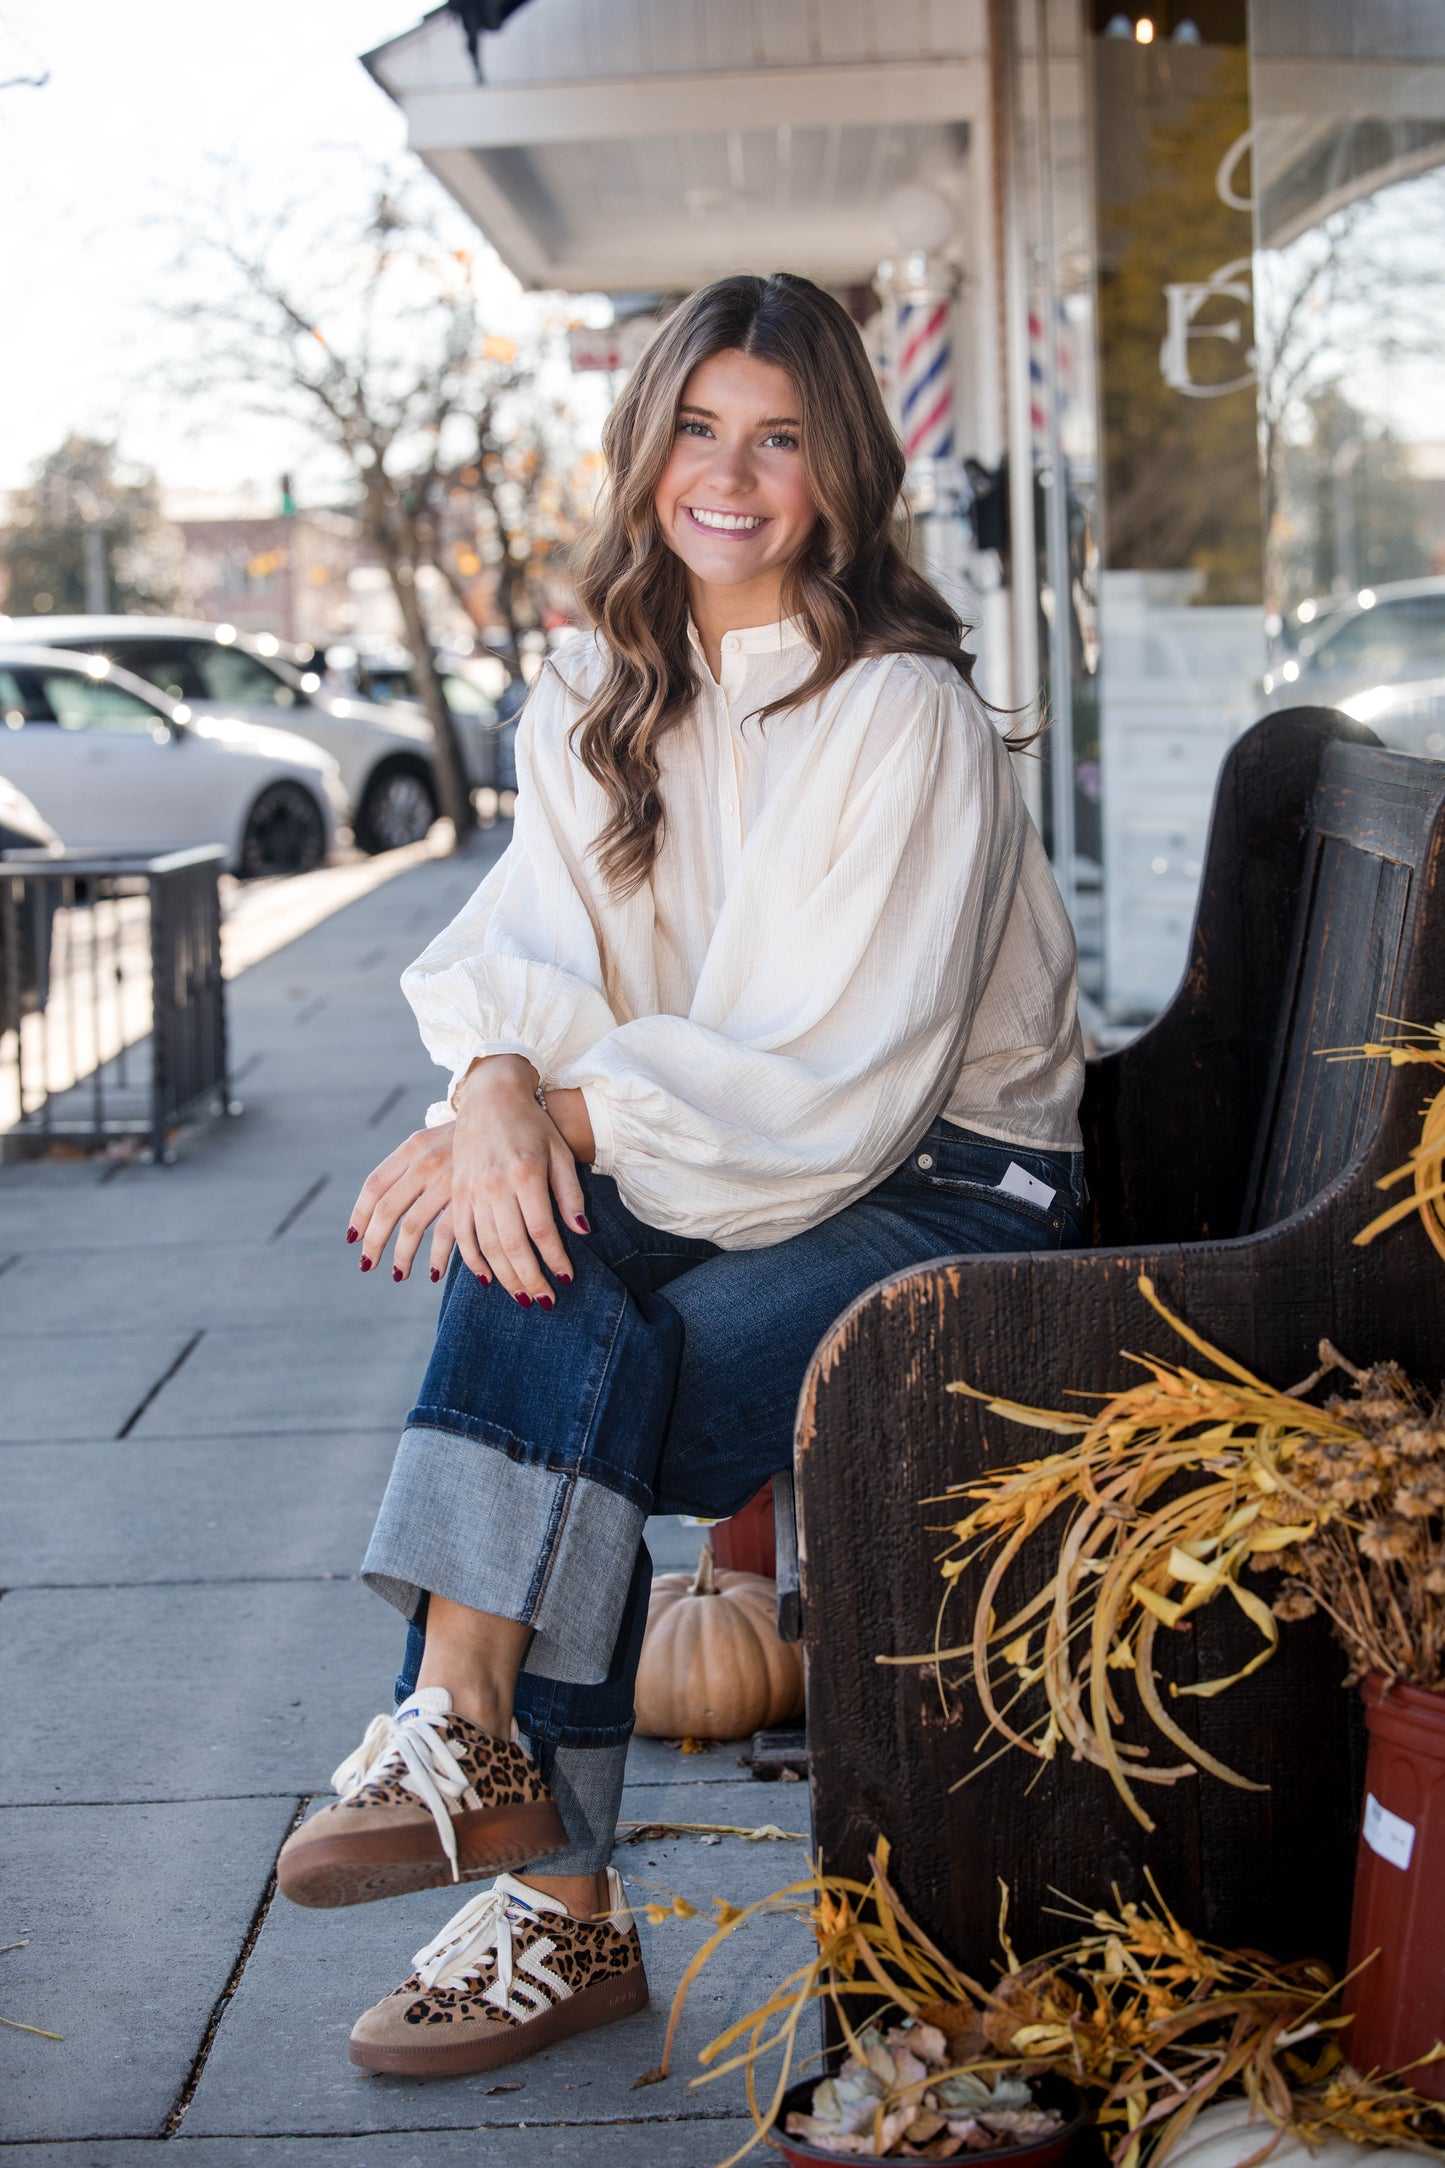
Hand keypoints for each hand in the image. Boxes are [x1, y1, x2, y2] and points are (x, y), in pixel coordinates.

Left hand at [347, 1124, 458, 1284]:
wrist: (507, 1112)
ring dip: (401, 1257)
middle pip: (386, 1210)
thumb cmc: (467, 1135)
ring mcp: (446, 1180)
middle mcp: (424, 1162)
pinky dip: (437, 1258)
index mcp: (411, 1148)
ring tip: (399, 1274)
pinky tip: (434, 1273)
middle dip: (374, 1243)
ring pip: (411, 1227)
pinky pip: (445, 1235)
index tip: (353, 1238)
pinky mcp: (470, 1196)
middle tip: (368, 1264)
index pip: (374, 1185)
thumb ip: (409, 1166)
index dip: (360, 1215)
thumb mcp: (433, 1140)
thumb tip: (381, 1204)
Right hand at [448, 1056, 588, 1302]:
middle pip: (512, 1246)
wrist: (490, 1097)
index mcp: (525, 1173)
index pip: (542, 1230)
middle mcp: (495, 1185)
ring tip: (522, 1298)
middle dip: (530, 1279)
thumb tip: (581, 1232)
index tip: (567, 1280)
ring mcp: (471, 1190)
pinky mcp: (457, 1193)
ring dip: (505, 1277)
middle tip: (545, 1302)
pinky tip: (487, 1280)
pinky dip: (473, 1261)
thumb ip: (569, 1193)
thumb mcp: (559, 1152)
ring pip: (486, 1246)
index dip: (554, 1260)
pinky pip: (461, 1235)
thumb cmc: (532, 1125)